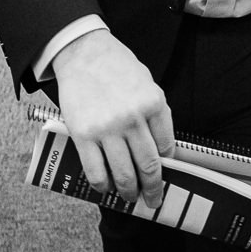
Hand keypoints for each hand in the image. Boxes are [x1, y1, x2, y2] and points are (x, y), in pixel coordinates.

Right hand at [50, 30, 173, 207]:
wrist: (83, 52)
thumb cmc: (116, 66)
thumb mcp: (147, 83)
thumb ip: (155, 112)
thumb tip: (161, 147)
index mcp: (153, 103)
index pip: (167, 147)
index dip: (167, 166)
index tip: (164, 175)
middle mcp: (133, 118)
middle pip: (149, 166)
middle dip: (153, 189)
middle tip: (153, 199)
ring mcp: (108, 128)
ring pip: (124, 174)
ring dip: (129, 192)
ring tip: (130, 196)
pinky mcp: (84, 135)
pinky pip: (96, 171)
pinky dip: (103, 186)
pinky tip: (106, 186)